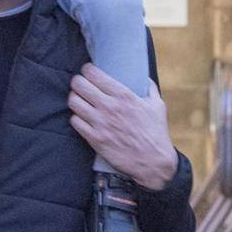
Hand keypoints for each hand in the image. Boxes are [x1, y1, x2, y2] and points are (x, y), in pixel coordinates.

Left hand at [68, 66, 177, 191]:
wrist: (153, 162)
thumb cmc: (156, 132)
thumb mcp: (157, 105)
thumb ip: (149, 88)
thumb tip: (143, 77)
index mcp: (124, 96)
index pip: (94, 74)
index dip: (87, 70)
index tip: (88, 71)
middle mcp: (109, 107)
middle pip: (79, 85)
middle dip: (78, 82)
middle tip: (80, 84)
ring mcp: (100, 124)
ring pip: (73, 102)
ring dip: (74, 98)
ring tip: (79, 99)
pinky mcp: (95, 139)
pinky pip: (75, 122)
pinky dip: (76, 117)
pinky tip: (82, 117)